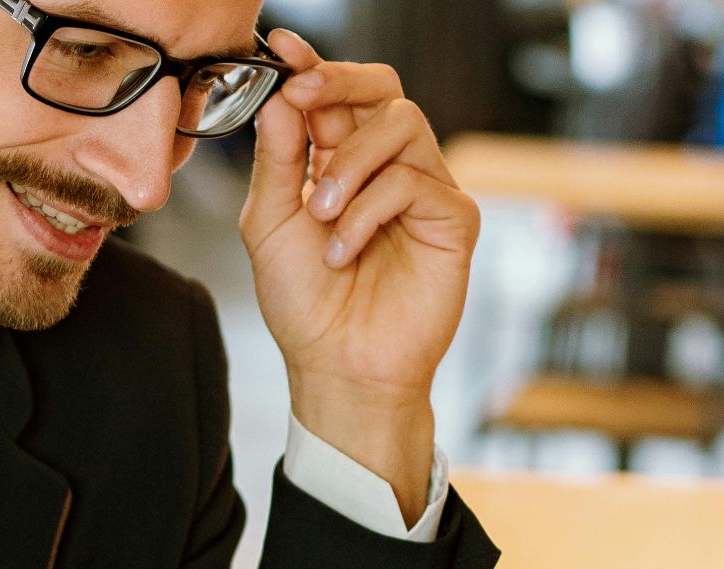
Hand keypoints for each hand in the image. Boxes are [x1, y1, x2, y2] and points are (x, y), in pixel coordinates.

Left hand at [240, 29, 479, 521]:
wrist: (338, 366)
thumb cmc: (304, 302)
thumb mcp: (271, 223)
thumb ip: (278, 157)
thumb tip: (283, 94)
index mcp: (337, 163)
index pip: (334, 96)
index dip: (313, 66)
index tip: (283, 47)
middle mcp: (385, 168)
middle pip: (382, 88)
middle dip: (340, 83)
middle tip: (305, 97)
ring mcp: (423, 189)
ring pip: (401, 123)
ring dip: (348, 165)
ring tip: (321, 215)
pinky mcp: (452, 218)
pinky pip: (415, 179)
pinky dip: (369, 209)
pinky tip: (344, 249)